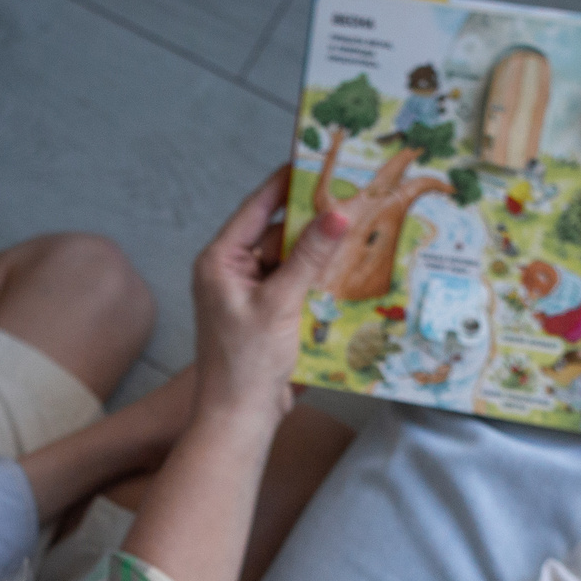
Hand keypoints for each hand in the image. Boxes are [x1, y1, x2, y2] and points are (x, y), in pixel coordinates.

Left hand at [189, 167, 352, 422]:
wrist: (240, 419)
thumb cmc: (246, 364)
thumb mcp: (281, 304)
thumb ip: (310, 257)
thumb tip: (337, 214)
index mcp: (220, 260)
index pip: (256, 207)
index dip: (287, 183)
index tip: (317, 161)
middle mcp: (231, 271)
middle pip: (278, 233)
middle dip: (314, 222)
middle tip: (354, 198)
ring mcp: (250, 293)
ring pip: (291, 259)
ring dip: (320, 253)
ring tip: (360, 230)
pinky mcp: (267, 314)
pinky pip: (296, 284)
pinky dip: (318, 279)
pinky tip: (347, 270)